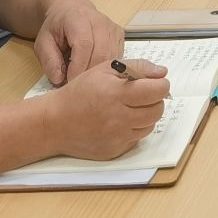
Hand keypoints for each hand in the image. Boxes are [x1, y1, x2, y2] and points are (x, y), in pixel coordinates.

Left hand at [32, 0, 126, 87]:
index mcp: (77, 18)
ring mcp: (112, 27)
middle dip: (88, 72)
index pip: (84, 44)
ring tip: (85, 78)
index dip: (78, 66)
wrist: (70, 10)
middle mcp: (99, 21)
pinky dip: (107, 68)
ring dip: (98, 72)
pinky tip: (94, 71)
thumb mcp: (43, 42)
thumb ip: (49, 60)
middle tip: (77, 84)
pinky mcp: (119, 35)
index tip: (69, 81)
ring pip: (111, 56)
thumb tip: (59, 79)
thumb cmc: (57, 27)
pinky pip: (117, 57)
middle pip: (101, 52)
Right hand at [44, 59, 171, 161]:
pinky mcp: (115, 151)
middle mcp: (119, 118)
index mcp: (116, 94)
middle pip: (157, 110)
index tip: (154, 82)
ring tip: (128, 108)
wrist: (55, 123)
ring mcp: (117, 137)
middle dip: (155, 100)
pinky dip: (134, 129)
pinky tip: (119, 122)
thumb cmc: (80, 92)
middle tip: (142, 95)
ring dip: (145, 115)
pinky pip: (136, 139)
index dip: (160, 84)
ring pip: (149, 125)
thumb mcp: (105, 69)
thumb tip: (162, 73)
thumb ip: (137, 67)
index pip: (157, 91)